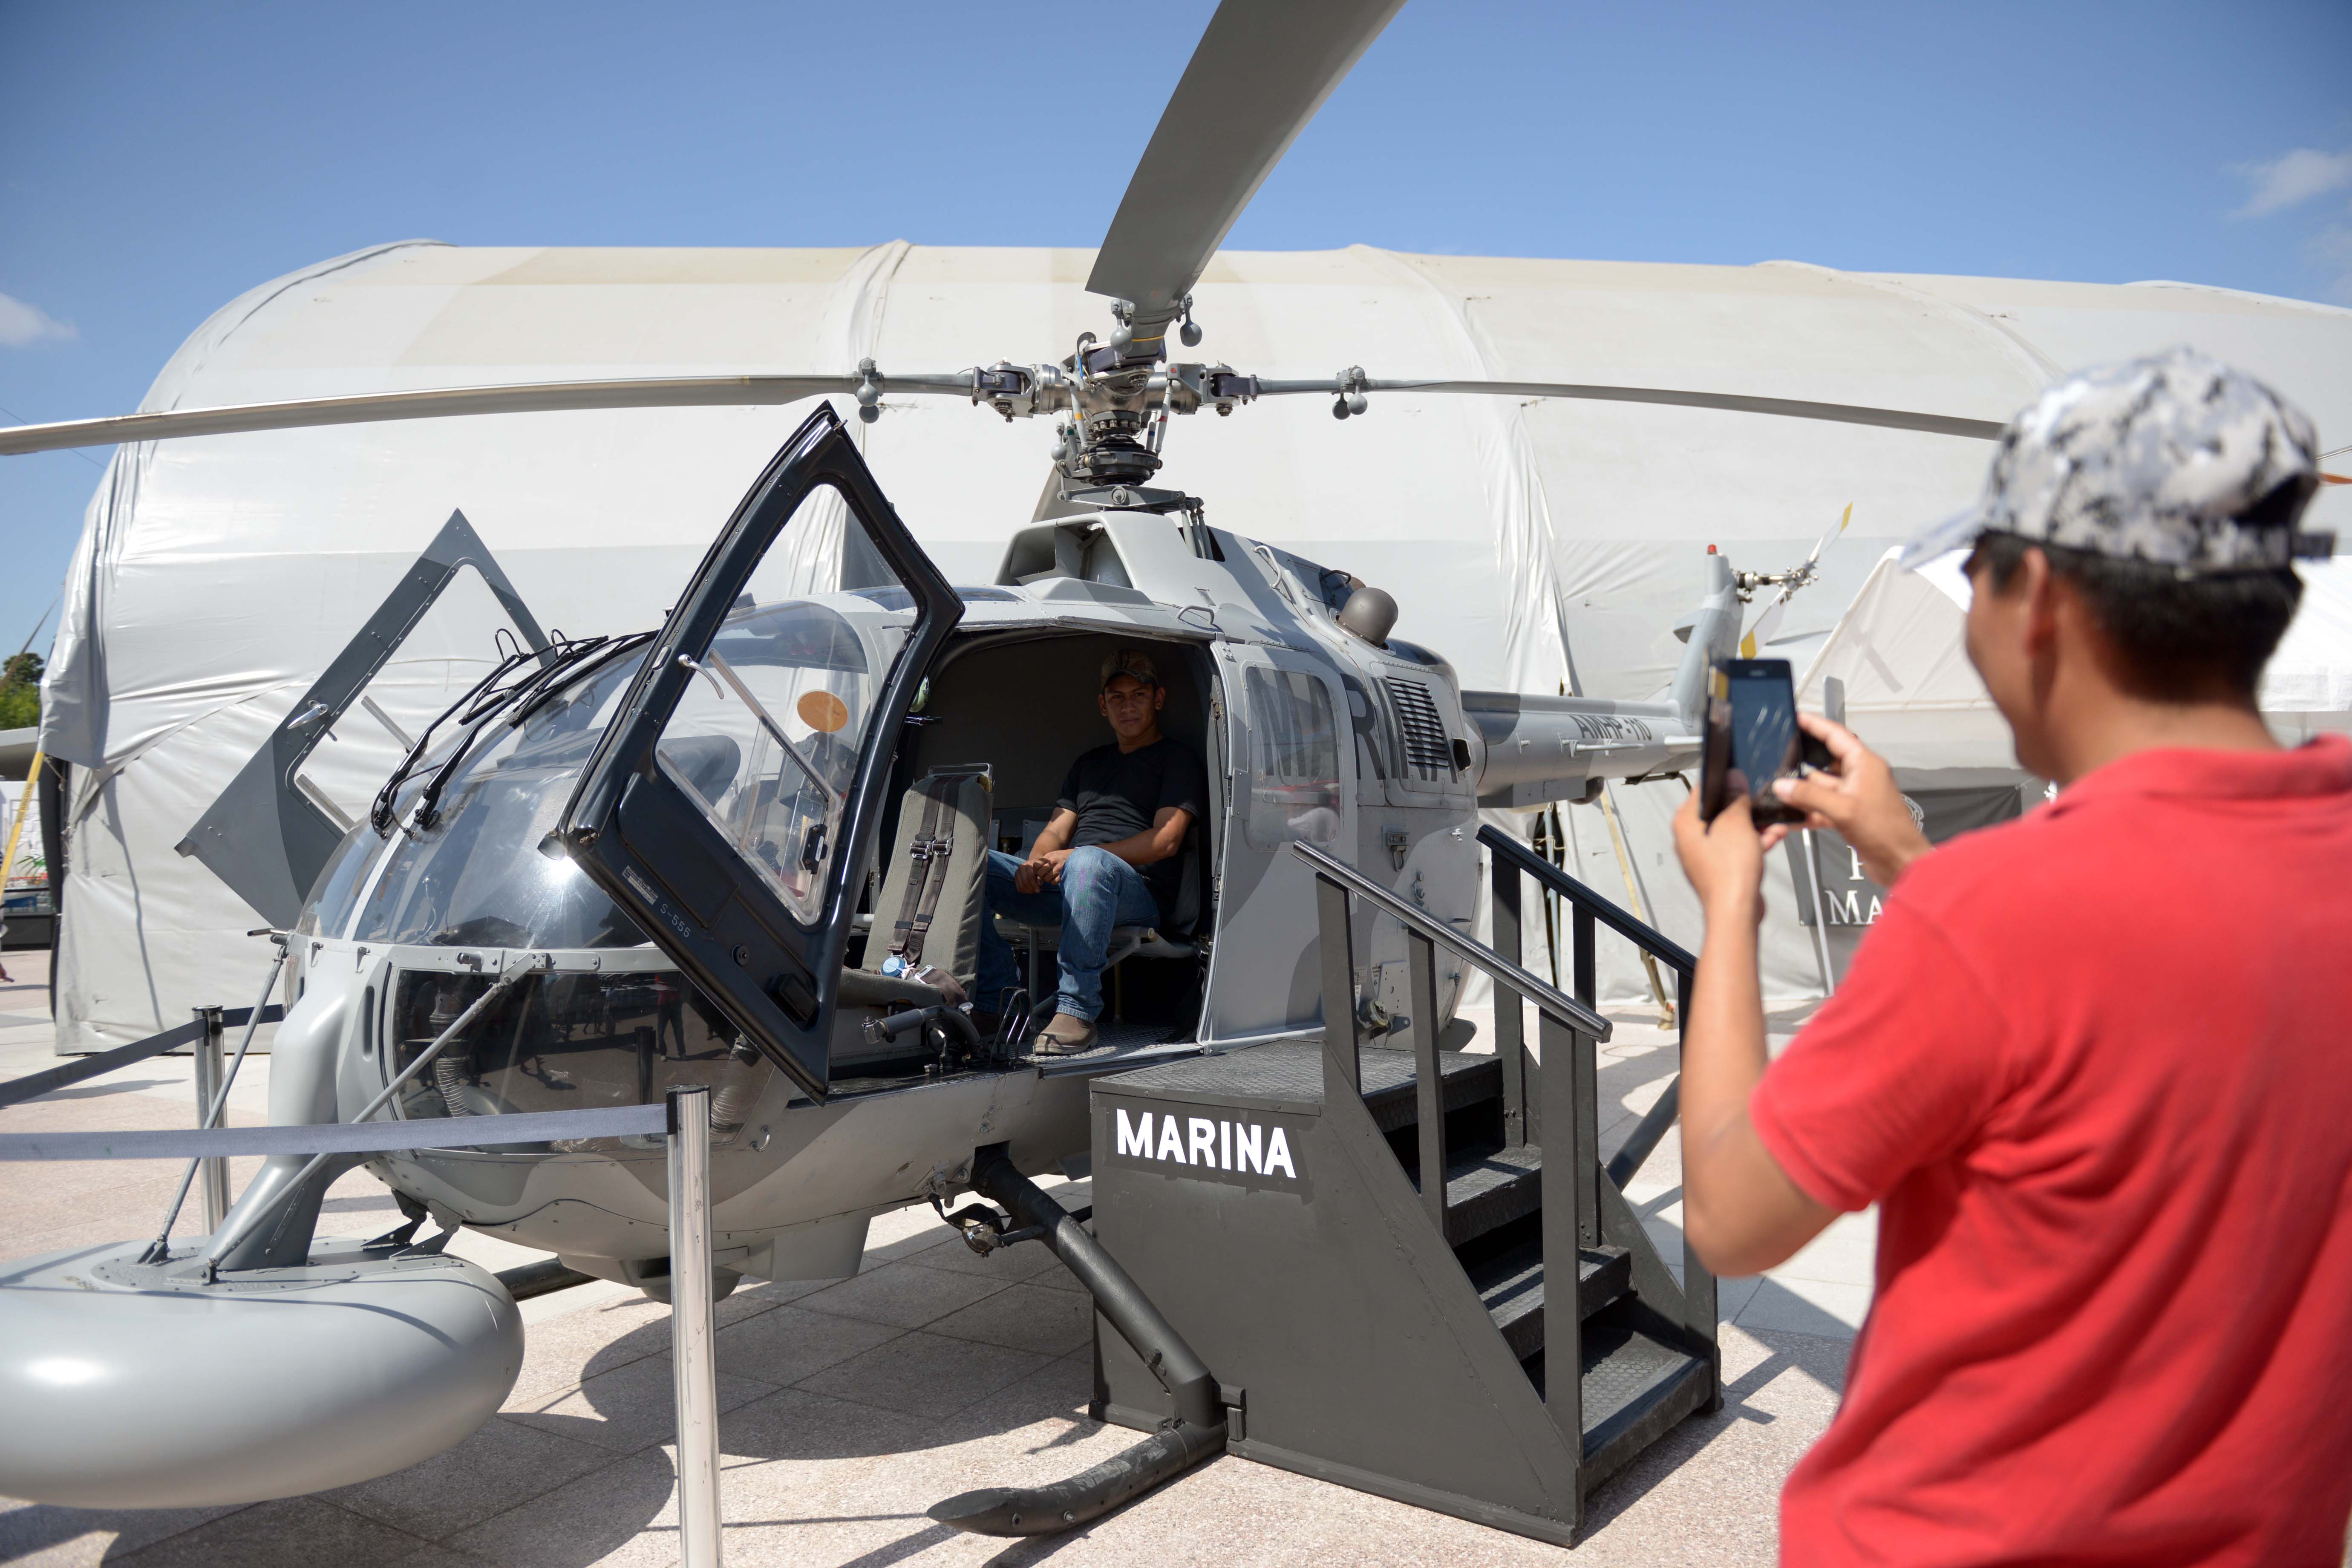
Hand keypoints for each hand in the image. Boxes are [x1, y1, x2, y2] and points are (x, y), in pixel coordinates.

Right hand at [1014, 860, 1042, 894]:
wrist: (1034, 863)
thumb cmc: (1039, 868)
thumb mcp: (1041, 871)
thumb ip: (1041, 877)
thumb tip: (1039, 884)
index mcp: (1027, 865)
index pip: (1030, 877)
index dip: (1034, 885)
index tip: (1039, 890)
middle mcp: (1020, 868)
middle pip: (1025, 882)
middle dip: (1032, 889)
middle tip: (1037, 891)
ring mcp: (1017, 873)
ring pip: (1021, 886)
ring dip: (1028, 891)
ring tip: (1034, 891)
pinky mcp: (1015, 878)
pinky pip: (1019, 888)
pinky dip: (1024, 891)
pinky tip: (1030, 890)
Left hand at [1025, 848, 1071, 888]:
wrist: (1075, 856)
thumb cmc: (1061, 856)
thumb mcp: (1051, 855)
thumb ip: (1043, 861)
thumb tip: (1035, 871)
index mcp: (1048, 857)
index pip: (1036, 865)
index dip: (1036, 870)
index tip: (1039, 870)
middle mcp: (1052, 862)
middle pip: (1040, 873)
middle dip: (1041, 876)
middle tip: (1045, 875)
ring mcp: (1058, 868)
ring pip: (1046, 879)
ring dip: (1048, 879)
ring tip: (1051, 876)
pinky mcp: (1063, 874)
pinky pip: (1054, 882)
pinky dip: (1054, 882)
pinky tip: (1056, 878)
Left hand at [1673, 791, 1765, 926]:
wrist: (1736, 910)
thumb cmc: (1729, 872)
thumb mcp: (1736, 822)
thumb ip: (1735, 798)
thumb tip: (1734, 780)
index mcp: (1685, 824)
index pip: (1701, 791)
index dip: (1724, 783)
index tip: (1741, 779)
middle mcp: (1690, 839)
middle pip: (1719, 811)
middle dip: (1745, 808)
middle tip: (1759, 803)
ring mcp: (1705, 855)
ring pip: (1732, 830)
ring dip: (1755, 826)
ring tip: (1774, 822)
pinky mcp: (1720, 868)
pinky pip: (1737, 848)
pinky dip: (1754, 842)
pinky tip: (1773, 837)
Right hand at [1763, 713, 1932, 887]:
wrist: (1900, 863)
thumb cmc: (1886, 831)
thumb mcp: (1842, 809)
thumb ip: (1809, 796)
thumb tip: (1782, 786)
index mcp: (1865, 764)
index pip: (1836, 735)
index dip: (1815, 724)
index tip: (1796, 717)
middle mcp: (1860, 776)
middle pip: (1825, 761)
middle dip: (1802, 762)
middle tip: (1778, 757)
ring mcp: (1853, 796)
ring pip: (1820, 786)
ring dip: (1802, 791)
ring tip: (1777, 791)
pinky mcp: (1848, 815)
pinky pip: (1821, 807)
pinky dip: (1807, 811)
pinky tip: (1789, 817)